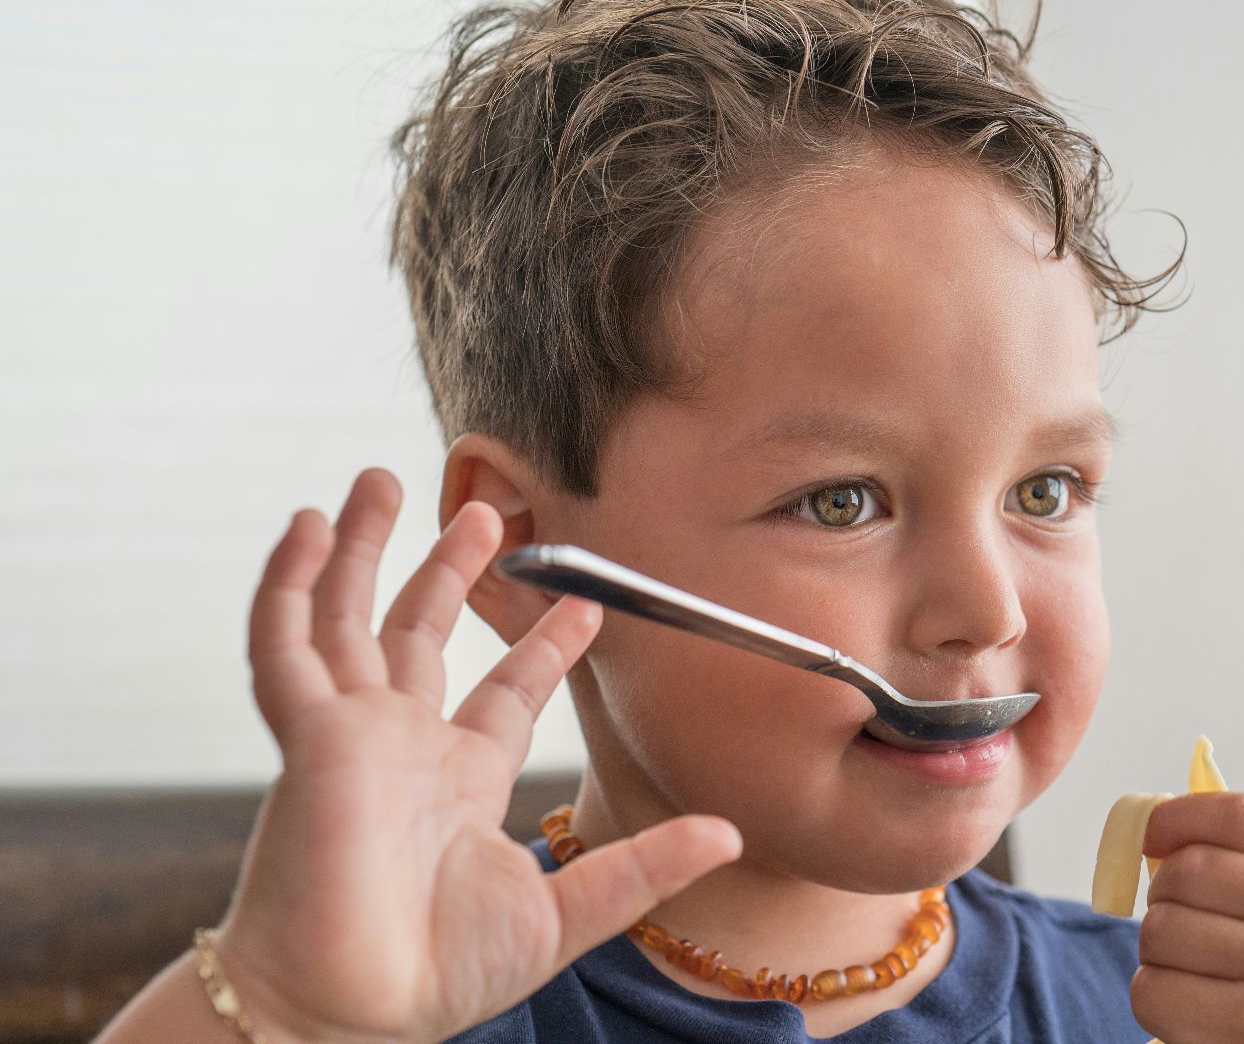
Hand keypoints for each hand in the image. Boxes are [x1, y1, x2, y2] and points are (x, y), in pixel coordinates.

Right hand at [211, 468, 740, 1043]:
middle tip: (485, 508)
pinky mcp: (307, 737)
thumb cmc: (437, 978)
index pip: (505, 692)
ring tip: (382, 481)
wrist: (349, 1012)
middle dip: (448, 569)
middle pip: (421, 633)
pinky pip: (284, 647)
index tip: (583, 603)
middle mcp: (404, 747)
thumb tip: (730, 834)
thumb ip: (644, 867)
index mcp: (460, 781)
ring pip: (350, 618)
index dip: (542, 644)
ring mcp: (351, 736)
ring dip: (364, 550)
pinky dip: (288, 586)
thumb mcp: (565, 913)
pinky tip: (306, 528)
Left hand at [1131, 792, 1243, 1043]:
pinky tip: (1189, 1008)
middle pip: (1192, 870)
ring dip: (1156, 949)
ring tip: (1191, 969)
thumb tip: (1157, 825)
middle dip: (1163, 892)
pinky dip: (1154, 996)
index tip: (1152, 829)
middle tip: (1176, 915)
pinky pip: (1153, 991)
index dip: (1183, 814)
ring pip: (1162, 930)